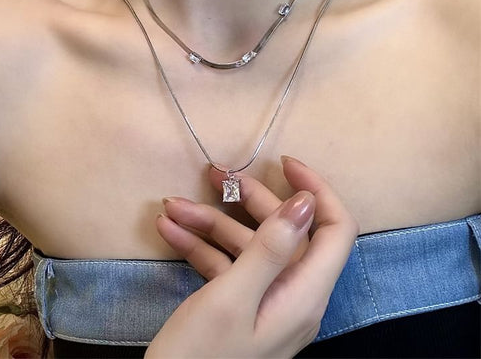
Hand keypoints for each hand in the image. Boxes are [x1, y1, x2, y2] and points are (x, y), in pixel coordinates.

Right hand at [144, 156, 359, 358]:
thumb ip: (271, 248)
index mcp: (304, 293)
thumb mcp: (232, 297)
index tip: (284, 164)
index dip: (316, 190)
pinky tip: (168, 231)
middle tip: (212, 176)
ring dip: (209, 223)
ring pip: (246, 246)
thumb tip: (305, 201)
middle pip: (282, 230)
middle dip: (246, 200)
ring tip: (171, 206)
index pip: (334, 229)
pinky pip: (226, 266)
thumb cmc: (200, 358)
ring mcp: (265, 299)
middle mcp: (292, 293)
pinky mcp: (240, 305)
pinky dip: (199, 247)